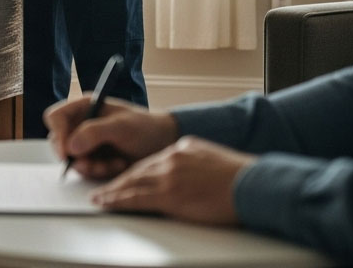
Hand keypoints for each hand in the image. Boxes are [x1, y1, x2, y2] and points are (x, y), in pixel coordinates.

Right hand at [44, 96, 178, 179]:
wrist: (163, 145)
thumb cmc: (146, 128)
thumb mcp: (122, 126)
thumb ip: (95, 132)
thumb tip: (70, 145)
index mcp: (84, 107)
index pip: (55, 117)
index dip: (58, 134)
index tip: (67, 152)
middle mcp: (81, 124)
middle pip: (59, 142)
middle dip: (77, 157)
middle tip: (94, 164)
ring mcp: (86, 143)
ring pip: (72, 160)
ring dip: (92, 166)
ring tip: (114, 163)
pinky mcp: (93, 159)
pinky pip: (85, 171)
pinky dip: (100, 172)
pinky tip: (117, 166)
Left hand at [91, 136, 253, 225]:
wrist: (253, 185)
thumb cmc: (242, 179)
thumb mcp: (212, 161)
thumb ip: (194, 165)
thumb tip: (186, 176)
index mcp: (183, 148)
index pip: (152, 161)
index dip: (136, 172)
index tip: (125, 177)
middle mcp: (171, 157)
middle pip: (137, 170)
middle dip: (118, 180)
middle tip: (103, 188)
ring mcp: (169, 175)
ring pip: (131, 183)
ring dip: (112, 191)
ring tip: (99, 198)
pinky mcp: (169, 194)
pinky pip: (135, 198)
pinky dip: (117, 200)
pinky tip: (107, 203)